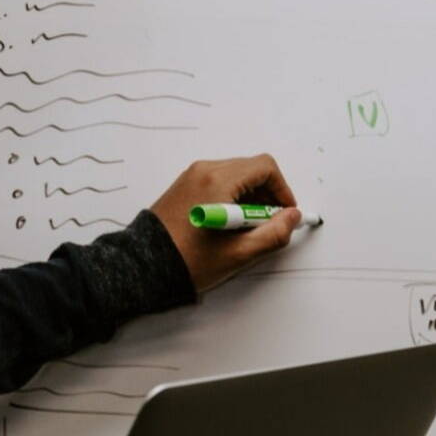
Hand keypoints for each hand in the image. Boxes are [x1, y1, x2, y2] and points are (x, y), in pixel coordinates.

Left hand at [149, 155, 300, 292]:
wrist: (143, 267)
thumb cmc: (188, 260)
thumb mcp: (239, 253)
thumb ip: (273, 234)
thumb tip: (292, 218)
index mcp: (218, 181)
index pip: (265, 168)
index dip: (282, 190)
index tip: (285, 213)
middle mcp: (204, 171)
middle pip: (251, 169)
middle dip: (267, 195)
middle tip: (268, 224)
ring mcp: (192, 176)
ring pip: (236, 175)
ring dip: (250, 197)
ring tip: (247, 228)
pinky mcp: (185, 186)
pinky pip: (219, 182)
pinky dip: (233, 197)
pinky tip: (230, 224)